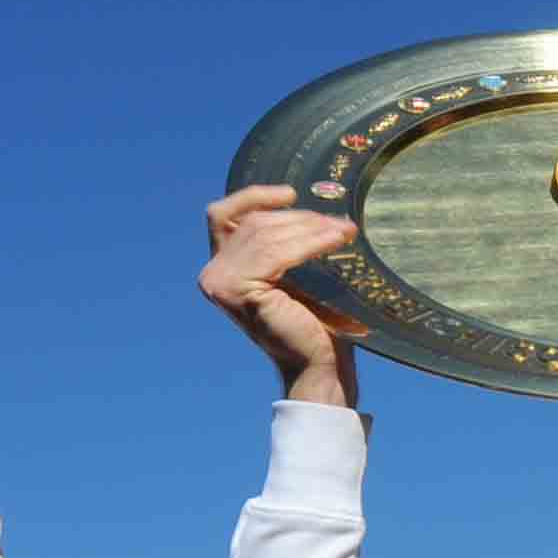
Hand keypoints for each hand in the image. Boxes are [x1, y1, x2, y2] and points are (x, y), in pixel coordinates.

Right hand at [201, 187, 362, 407]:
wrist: (316, 364)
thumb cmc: (310, 323)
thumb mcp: (292, 275)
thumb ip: (283, 244)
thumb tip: (310, 203)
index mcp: (220, 268)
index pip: (224, 216)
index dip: (254, 197)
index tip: (290, 194)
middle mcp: (213, 275)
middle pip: (254, 223)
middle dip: (299, 218)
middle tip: (339, 222)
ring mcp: (221, 283)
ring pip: (266, 235)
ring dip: (310, 228)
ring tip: (345, 230)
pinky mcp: (240, 290)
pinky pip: (277, 253)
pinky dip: (310, 242)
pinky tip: (337, 239)